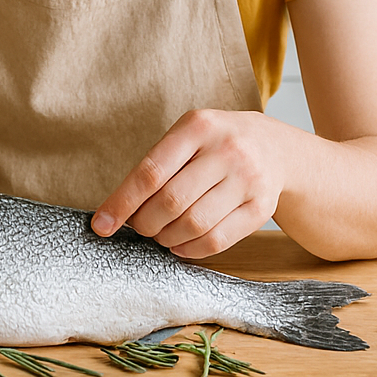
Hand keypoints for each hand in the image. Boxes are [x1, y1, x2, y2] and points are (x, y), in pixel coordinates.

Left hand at [90, 109, 295, 257]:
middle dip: (145, 223)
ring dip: (166, 238)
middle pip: (170, 202)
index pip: (151, 171)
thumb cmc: (215, 143)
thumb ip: (156, 166)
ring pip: (193, 224)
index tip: (101, 225)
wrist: (275, 147)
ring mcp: (247, 179)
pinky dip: (189, 250)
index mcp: (198, 126)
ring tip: (161, 233)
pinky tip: (180, 244)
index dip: (122, 202)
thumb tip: (116, 212)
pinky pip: (216, 241)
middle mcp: (226, 150)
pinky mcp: (261, 208)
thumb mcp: (188, 135)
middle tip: (140, 226)